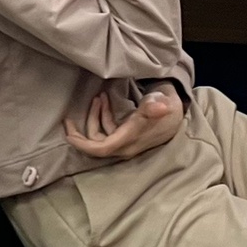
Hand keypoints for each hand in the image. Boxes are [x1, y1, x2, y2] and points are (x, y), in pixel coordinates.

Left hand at [62, 85, 183, 161]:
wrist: (178, 112)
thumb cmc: (168, 106)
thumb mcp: (163, 102)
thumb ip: (156, 106)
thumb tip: (159, 107)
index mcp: (130, 139)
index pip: (101, 148)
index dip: (82, 144)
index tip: (68, 133)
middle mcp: (125, 145)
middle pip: (96, 144)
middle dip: (81, 132)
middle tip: (69, 118)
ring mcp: (125, 141)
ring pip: (101, 136)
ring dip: (95, 117)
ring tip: (98, 98)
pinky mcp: (127, 135)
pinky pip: (108, 130)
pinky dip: (103, 116)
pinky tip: (104, 101)